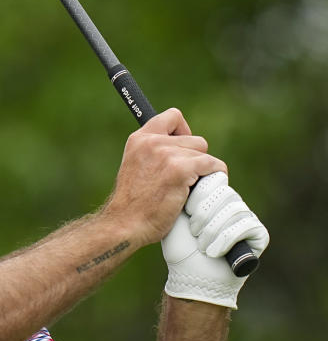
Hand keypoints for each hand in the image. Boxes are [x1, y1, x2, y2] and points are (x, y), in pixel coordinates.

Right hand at [104, 109, 227, 244]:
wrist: (125, 224)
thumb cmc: (133, 205)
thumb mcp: (136, 168)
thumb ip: (154, 154)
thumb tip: (183, 152)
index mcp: (138, 140)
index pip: (172, 117)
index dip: (183, 132)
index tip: (182, 149)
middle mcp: (152, 142)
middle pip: (194, 139)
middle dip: (193, 159)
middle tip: (181, 180)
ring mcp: (166, 154)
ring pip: (204, 153)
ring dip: (201, 171)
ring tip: (185, 189)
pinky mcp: (181, 169)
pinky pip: (212, 165)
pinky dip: (214, 178)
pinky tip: (200, 190)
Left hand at [162, 172, 269, 308]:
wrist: (190, 276)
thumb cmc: (179, 246)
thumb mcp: (175, 211)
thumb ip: (182, 187)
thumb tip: (187, 164)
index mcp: (212, 195)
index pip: (213, 177)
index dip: (199, 194)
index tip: (186, 210)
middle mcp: (231, 203)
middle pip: (223, 191)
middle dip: (204, 212)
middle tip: (193, 230)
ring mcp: (246, 216)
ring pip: (233, 207)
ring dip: (211, 229)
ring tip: (200, 243)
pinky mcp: (258, 233)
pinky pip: (245, 225)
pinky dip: (224, 239)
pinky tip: (212, 251)